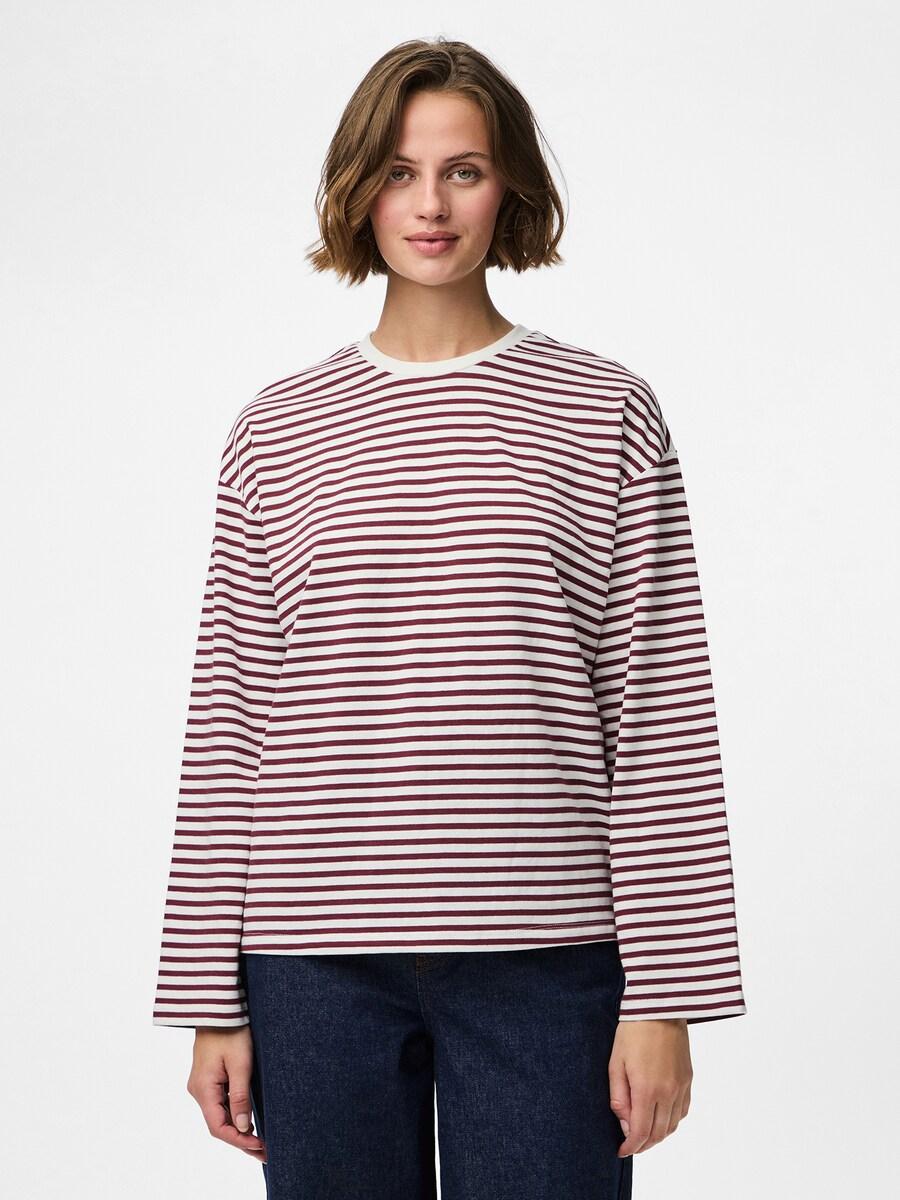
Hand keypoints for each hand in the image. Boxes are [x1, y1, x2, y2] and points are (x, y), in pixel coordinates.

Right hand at [187, 1027, 266, 1162]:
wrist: (219, 1008)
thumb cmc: (231, 1031)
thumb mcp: (240, 1063)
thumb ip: (240, 1096)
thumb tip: (242, 1127)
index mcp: (203, 1089)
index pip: (218, 1127)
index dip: (239, 1141)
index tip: (259, 1147)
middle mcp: (198, 1090)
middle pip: (218, 1124)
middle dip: (241, 1140)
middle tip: (264, 1151)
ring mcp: (202, 1085)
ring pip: (219, 1115)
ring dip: (238, 1129)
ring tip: (260, 1142)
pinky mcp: (208, 1078)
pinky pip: (219, 1103)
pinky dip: (233, 1115)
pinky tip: (248, 1123)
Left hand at [608, 1019, 692, 1157]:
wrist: (660, 1008)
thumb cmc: (633, 1032)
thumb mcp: (615, 1062)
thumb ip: (619, 1096)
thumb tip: (624, 1123)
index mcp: (647, 1089)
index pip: (641, 1132)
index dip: (631, 1146)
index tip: (621, 1151)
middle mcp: (668, 1092)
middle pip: (659, 1133)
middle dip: (644, 1144)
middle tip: (631, 1145)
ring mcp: (681, 1086)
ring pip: (673, 1125)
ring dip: (659, 1135)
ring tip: (644, 1134)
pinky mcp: (688, 1079)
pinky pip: (683, 1110)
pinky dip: (672, 1121)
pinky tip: (661, 1117)